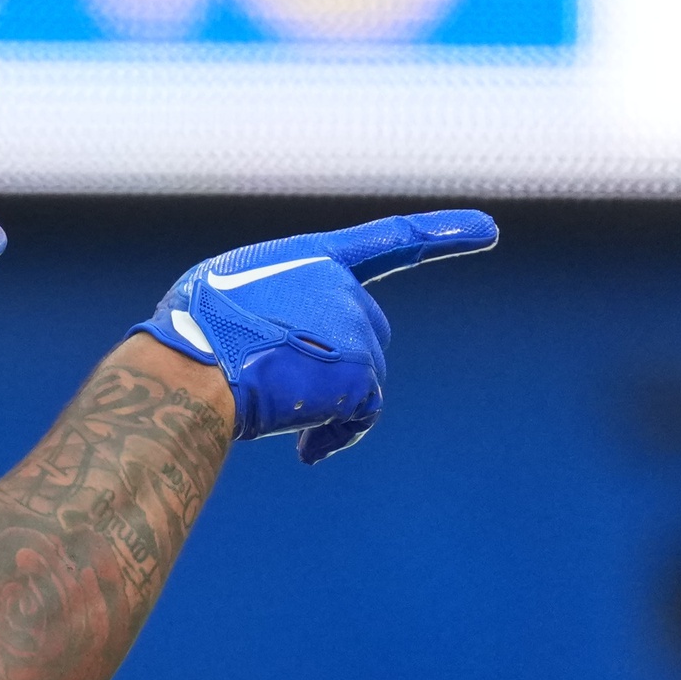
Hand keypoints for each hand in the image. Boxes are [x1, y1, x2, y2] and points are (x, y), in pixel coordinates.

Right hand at [135, 210, 496, 460]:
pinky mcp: (362, 372)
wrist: (192, 367)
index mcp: (310, 258)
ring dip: (327, 405)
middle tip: (282, 391)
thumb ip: (274, 307)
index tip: (491, 229)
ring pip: (363, 379)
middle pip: (366, 335)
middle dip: (335, 368)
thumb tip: (284, 359)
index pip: (391, 241)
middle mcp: (342, 286)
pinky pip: (362, 416)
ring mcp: (356, 328)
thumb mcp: (227, 299)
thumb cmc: (189, 338)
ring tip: (276, 416)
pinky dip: (336, 436)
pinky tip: (304, 449)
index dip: (443, 233)